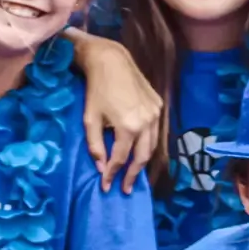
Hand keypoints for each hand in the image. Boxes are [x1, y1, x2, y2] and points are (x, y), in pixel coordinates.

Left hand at [70, 31, 161, 193]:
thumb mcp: (90, 119)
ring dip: (142, 161)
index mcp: (128, 127)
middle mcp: (146, 122)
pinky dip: (148, 143)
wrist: (111, 61)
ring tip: (133, 173)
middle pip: (142, 157)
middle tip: (126, 189)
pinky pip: (155, 131)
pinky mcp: (158, 105)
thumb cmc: (96, 90)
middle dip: (132, 175)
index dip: (112, 174)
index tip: (106, 186)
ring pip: (152, 146)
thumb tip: (101, 167)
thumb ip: (95, 145)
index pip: (120, 158)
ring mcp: (155, 114)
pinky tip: (141, 150)